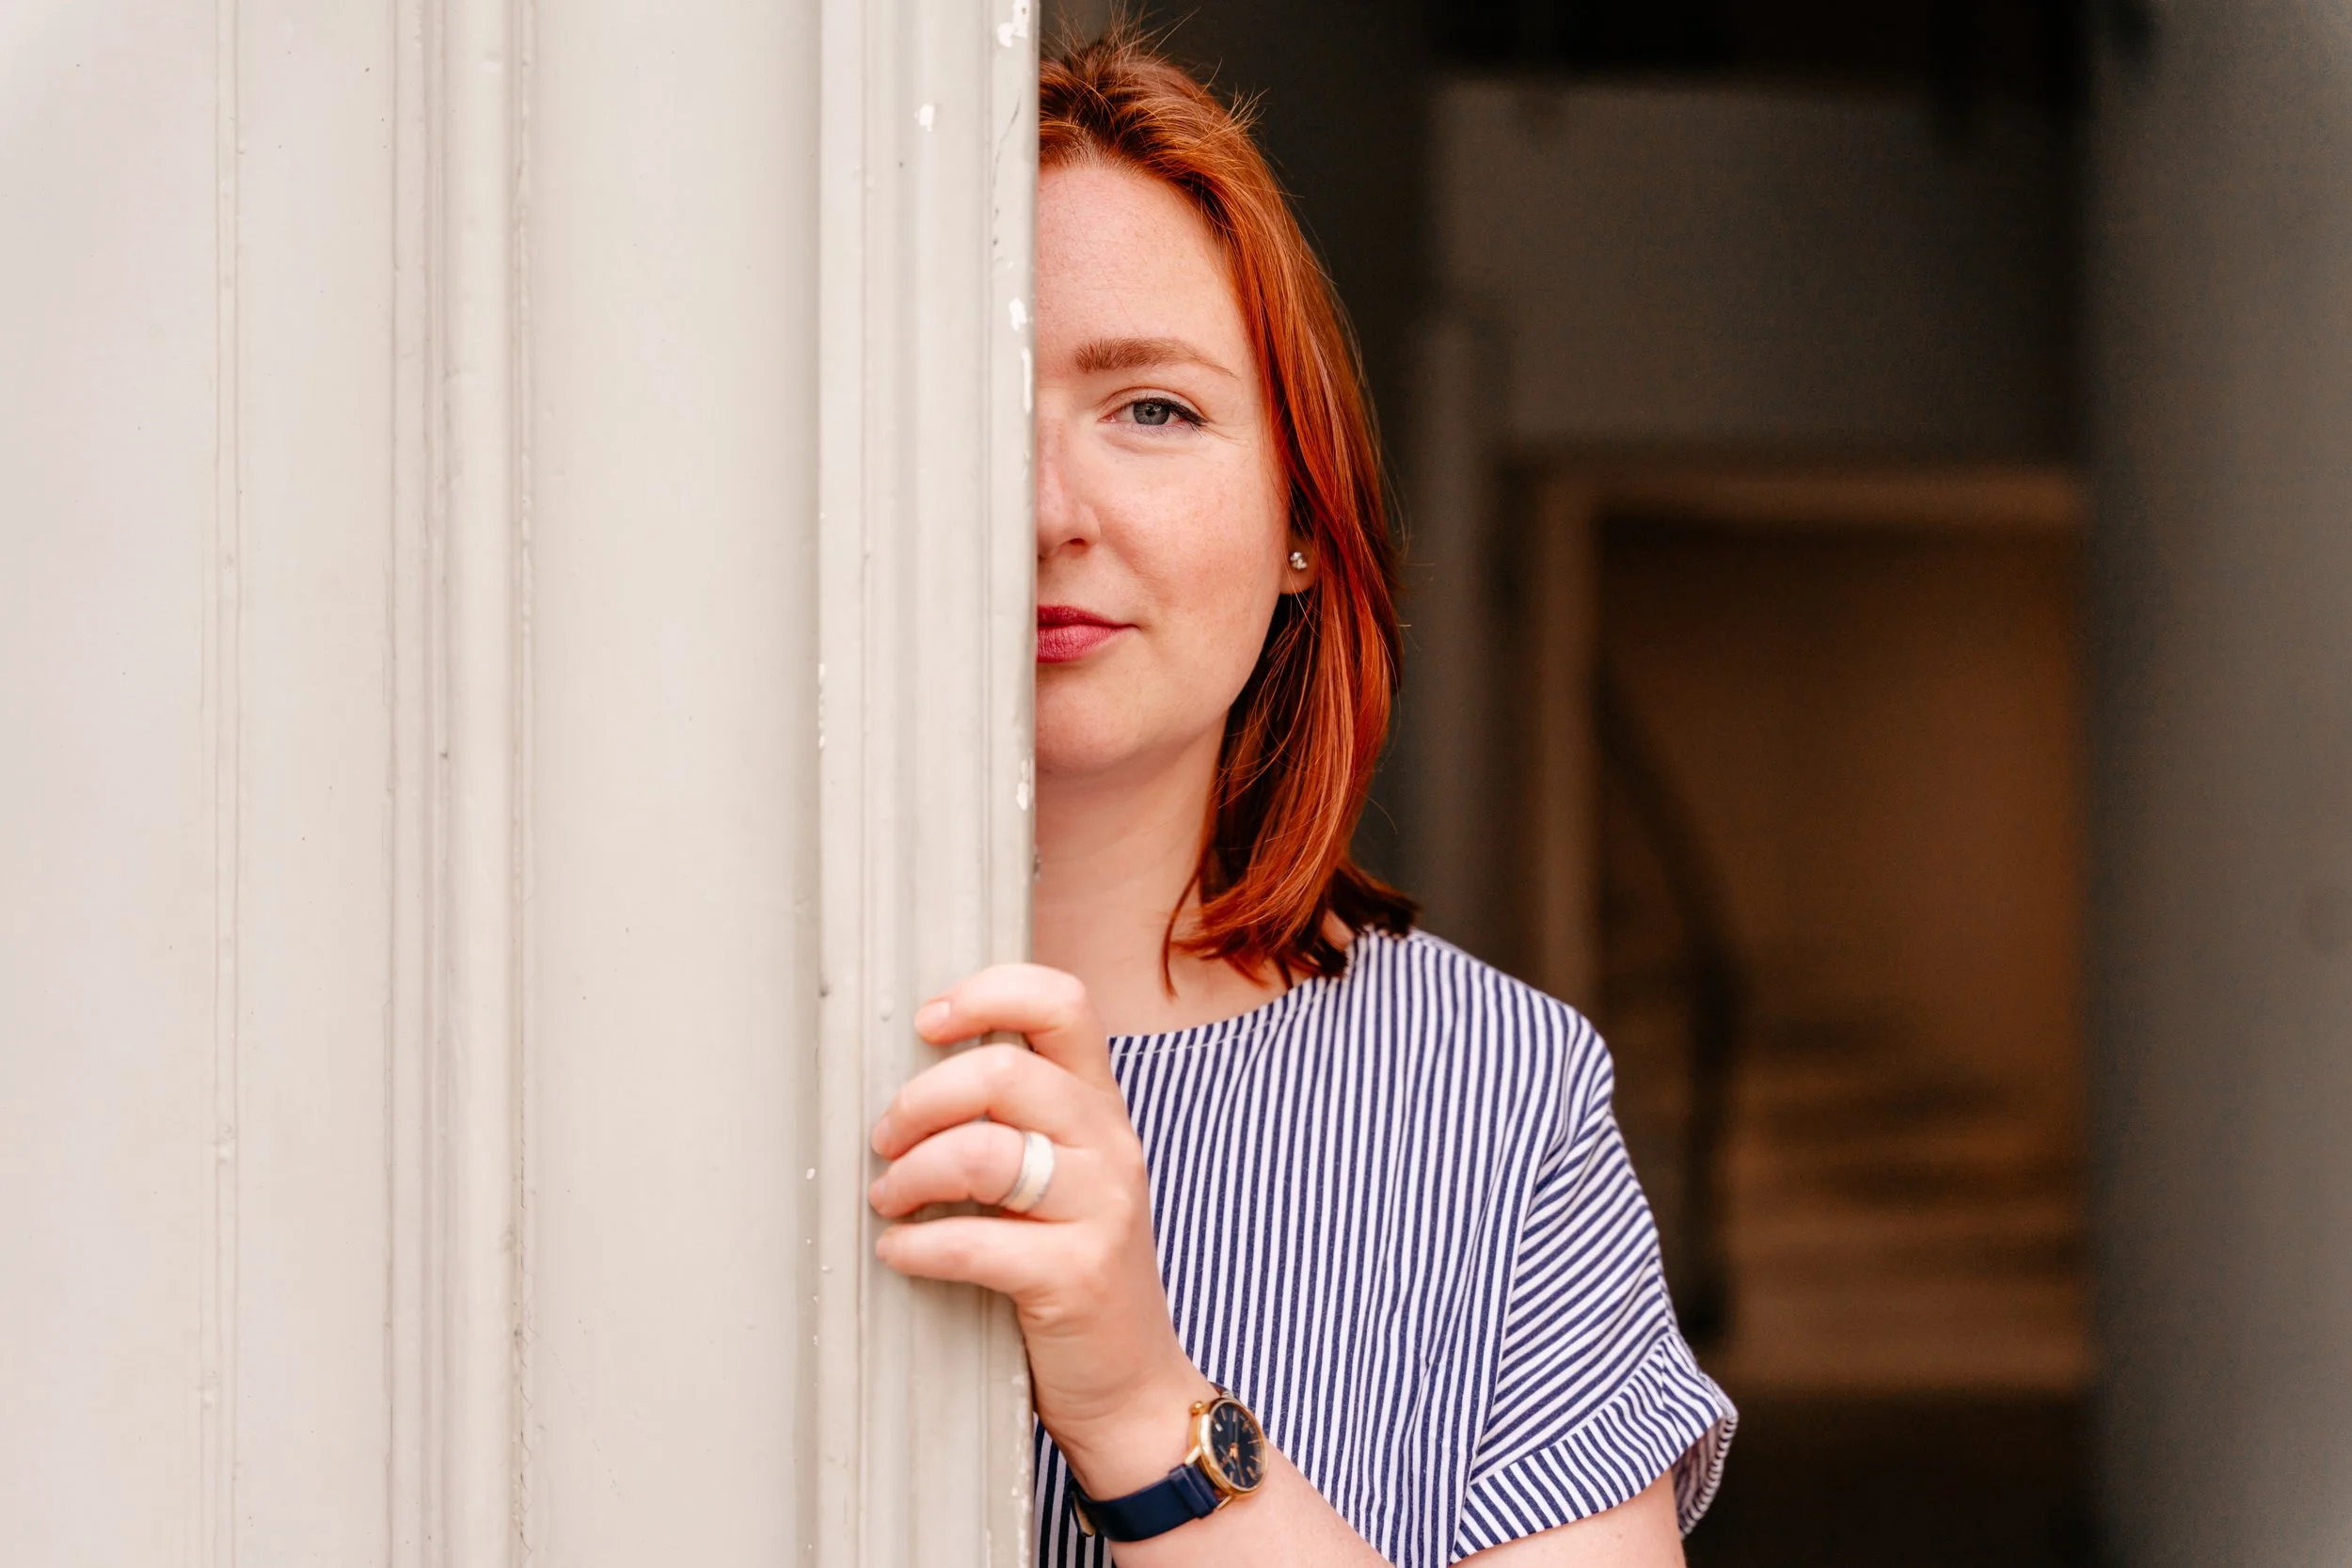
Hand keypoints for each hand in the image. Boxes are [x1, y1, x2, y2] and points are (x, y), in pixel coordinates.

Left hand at [868, 963, 1210, 1495]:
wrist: (1130, 1383)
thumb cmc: (1073, 1268)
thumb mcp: (1063, 1176)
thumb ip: (1016, 1120)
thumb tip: (912, 1077)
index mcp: (1100, 1107)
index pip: (1061, 1002)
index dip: (987, 992)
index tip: (927, 1021)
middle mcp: (1109, 1145)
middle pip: (1004, 1071)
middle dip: (921, 1101)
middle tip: (886, 1138)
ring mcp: (1101, 1209)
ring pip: (984, 1152)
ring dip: (911, 1174)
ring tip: (889, 1199)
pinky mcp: (1077, 1275)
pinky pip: (973, 1243)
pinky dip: (916, 1245)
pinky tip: (901, 1252)